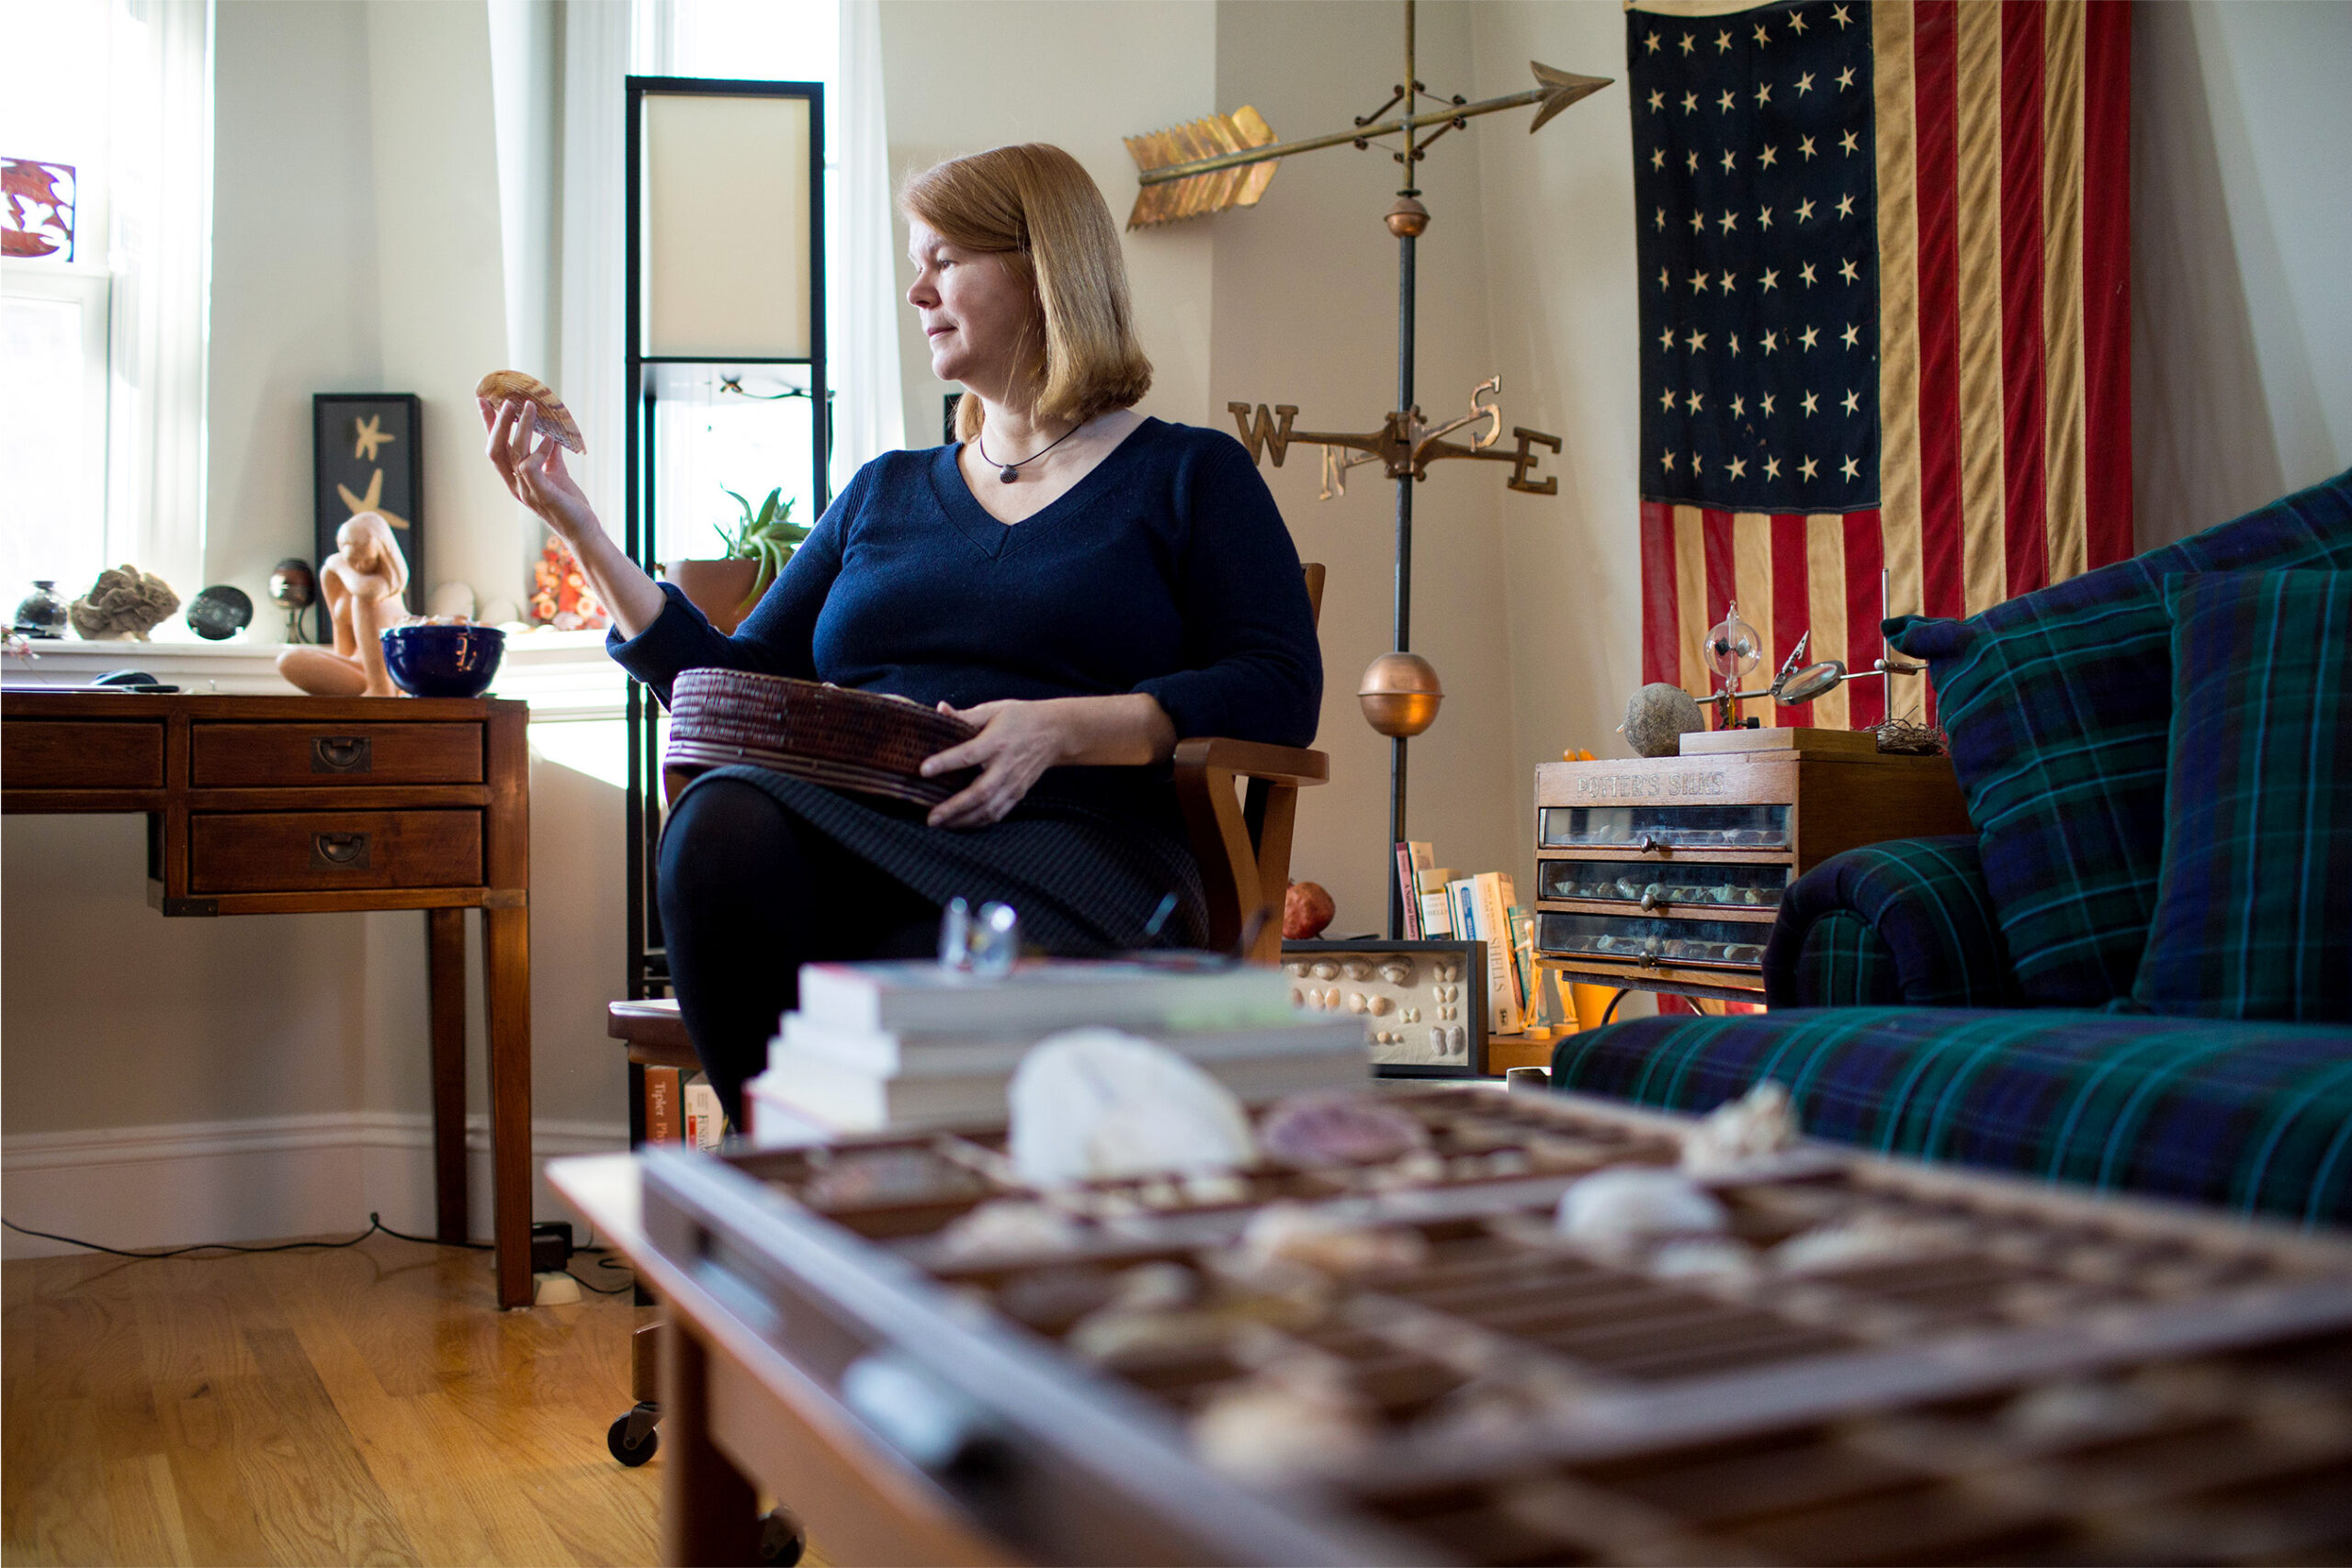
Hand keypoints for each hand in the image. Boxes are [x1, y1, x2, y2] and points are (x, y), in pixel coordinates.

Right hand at [481, 395, 599, 544]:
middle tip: (507, 400)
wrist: (583, 530)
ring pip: (514, 453)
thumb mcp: (556, 473)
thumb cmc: (568, 504)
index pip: (496, 447)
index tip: (483, 400)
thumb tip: (551, 433)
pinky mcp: (542, 494)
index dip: (488, 424)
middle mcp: (516, 484)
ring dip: (522, 427)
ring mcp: (527, 490)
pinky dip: (539, 449)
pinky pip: (531, 466)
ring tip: (530, 406)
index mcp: (515, 478)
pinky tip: (551, 438)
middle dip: (497, 423)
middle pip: (496, 449)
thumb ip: (550, 455)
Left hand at [919, 699, 1074, 828]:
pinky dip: (978, 822)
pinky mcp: (1018, 793)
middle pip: (979, 792)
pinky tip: (960, 824)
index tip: (924, 770)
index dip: (946, 762)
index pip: (969, 754)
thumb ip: (965, 715)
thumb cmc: (1020, 718)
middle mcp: (1006, 765)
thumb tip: (939, 709)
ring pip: (988, 808)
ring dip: (963, 820)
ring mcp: (1014, 783)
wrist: (1055, 732)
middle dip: (954, 807)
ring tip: (940, 824)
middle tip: (930, 817)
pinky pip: (998, 813)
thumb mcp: (993, 710)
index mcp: (997, 741)